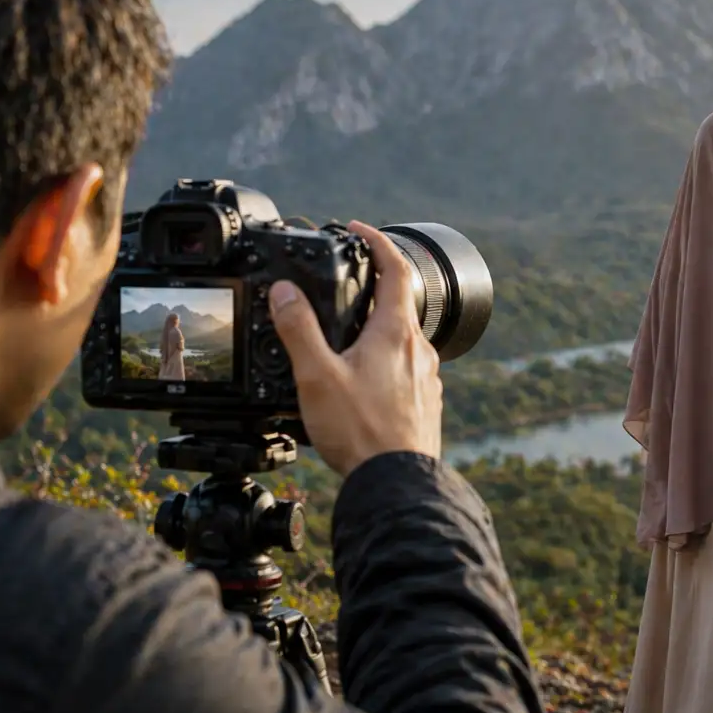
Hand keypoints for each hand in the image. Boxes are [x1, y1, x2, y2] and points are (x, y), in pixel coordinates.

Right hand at [267, 221, 441, 478]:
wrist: (398, 483)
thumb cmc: (360, 431)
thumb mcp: (317, 376)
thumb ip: (299, 330)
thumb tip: (285, 291)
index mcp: (396, 332)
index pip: (395, 268)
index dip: (376, 242)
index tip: (357, 230)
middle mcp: (419, 349)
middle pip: (399, 302)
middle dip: (372, 287)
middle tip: (346, 282)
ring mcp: (427, 377)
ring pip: (403, 337)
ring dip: (377, 326)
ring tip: (347, 333)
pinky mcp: (425, 402)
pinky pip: (406, 367)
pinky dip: (385, 359)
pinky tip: (364, 379)